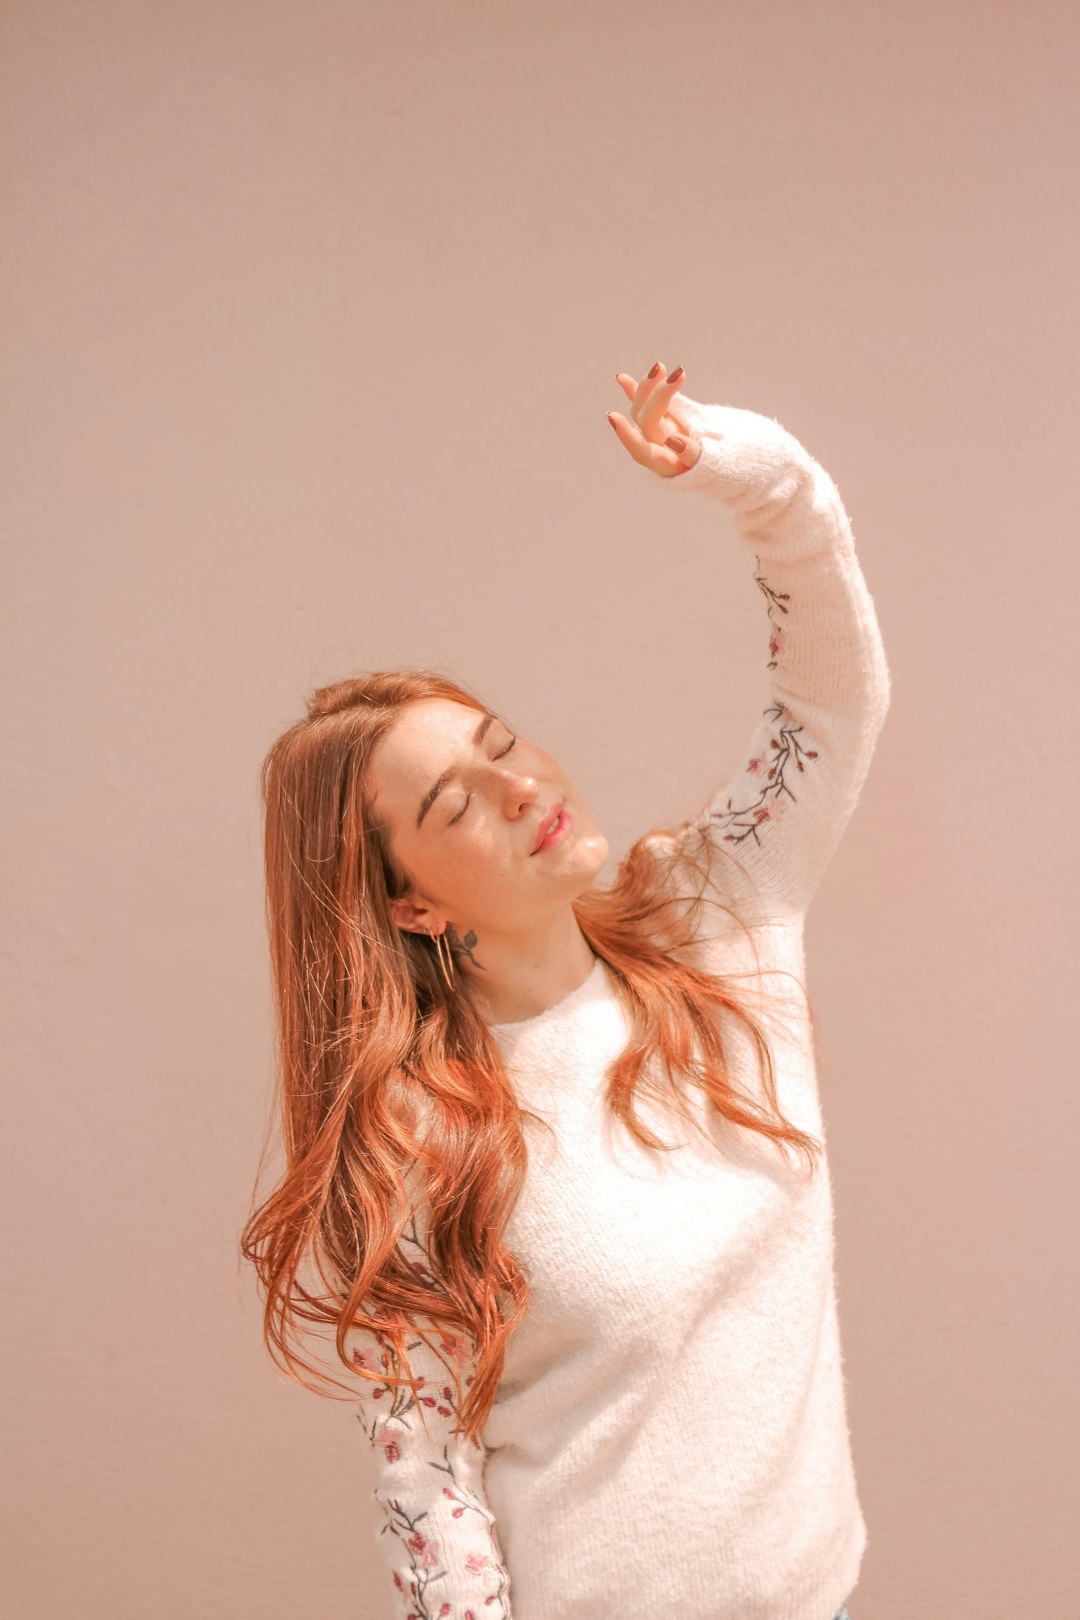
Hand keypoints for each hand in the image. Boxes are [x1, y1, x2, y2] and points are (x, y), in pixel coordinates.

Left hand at [609, 362, 702, 477]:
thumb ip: (691, 455)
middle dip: (659, 396)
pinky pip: (643, 402)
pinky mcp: (659, 416)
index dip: (626, 435)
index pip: (641, 449)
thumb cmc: (711, 464)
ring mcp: (654, 430)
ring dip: (647, 386)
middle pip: (646, 419)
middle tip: (679, 375)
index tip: (612, 416)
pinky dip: (633, 389)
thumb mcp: (708, 464)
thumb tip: (674, 441)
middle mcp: (654, 446)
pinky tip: (620, 378)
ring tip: (660, 367)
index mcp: (664, 463)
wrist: (714, 458)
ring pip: (642, 407)